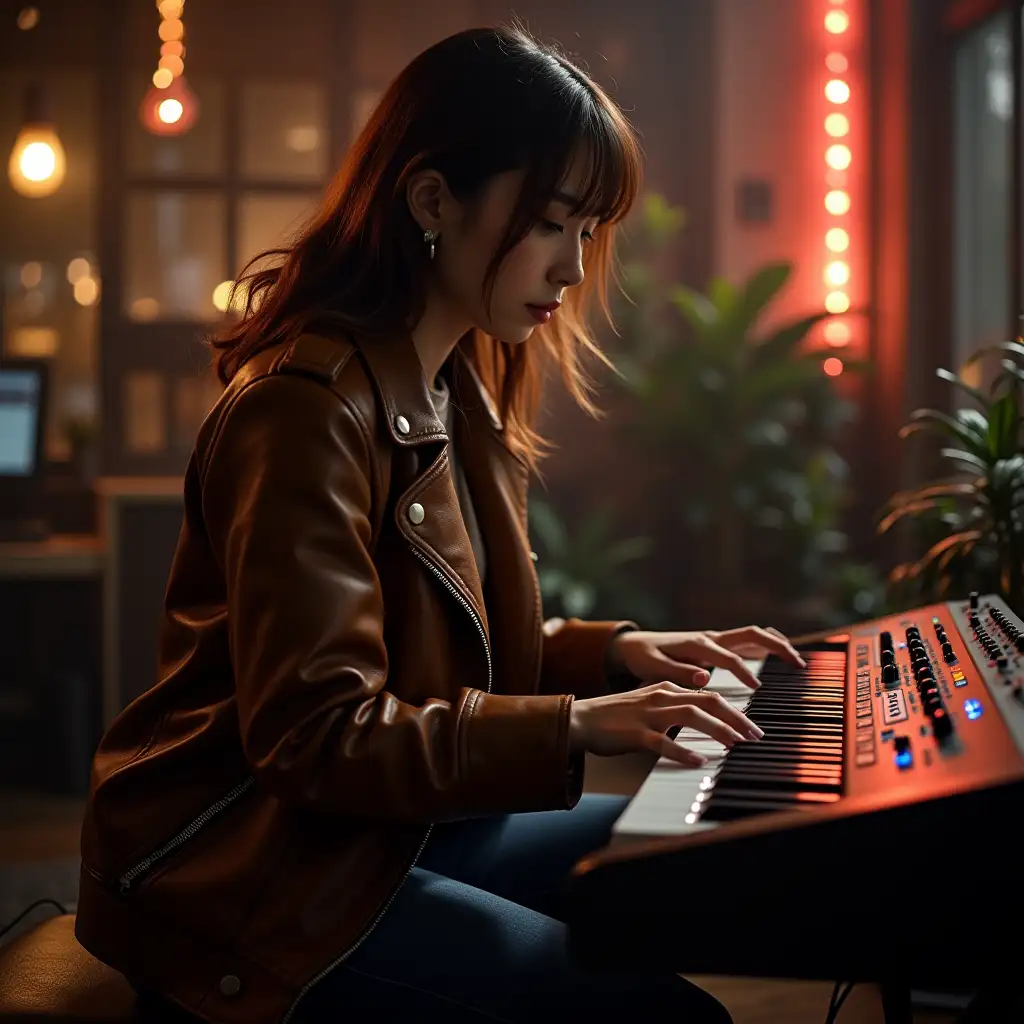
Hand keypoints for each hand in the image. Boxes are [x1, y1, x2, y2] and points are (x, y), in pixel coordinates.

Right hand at [568, 683, 763, 766]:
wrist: (581, 719)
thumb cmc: (617, 716)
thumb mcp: (650, 704)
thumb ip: (675, 708)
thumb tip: (704, 719)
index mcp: (666, 688)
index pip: (709, 694)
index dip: (735, 710)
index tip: (752, 727)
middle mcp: (661, 696)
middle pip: (707, 701)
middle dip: (736, 717)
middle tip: (755, 735)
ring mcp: (648, 714)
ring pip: (691, 716)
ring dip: (718, 730)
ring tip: (736, 744)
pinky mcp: (635, 733)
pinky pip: (663, 741)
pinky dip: (683, 750)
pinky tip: (698, 760)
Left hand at [607, 625, 806, 691]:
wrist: (634, 645)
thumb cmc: (643, 657)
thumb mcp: (653, 667)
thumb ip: (678, 672)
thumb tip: (704, 678)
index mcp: (697, 643)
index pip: (729, 657)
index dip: (744, 673)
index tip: (757, 690)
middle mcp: (710, 637)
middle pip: (752, 635)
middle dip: (778, 647)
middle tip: (798, 664)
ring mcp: (716, 639)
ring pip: (754, 635)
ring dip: (777, 644)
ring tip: (797, 661)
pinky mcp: (717, 644)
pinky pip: (747, 641)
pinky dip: (767, 645)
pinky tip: (779, 655)